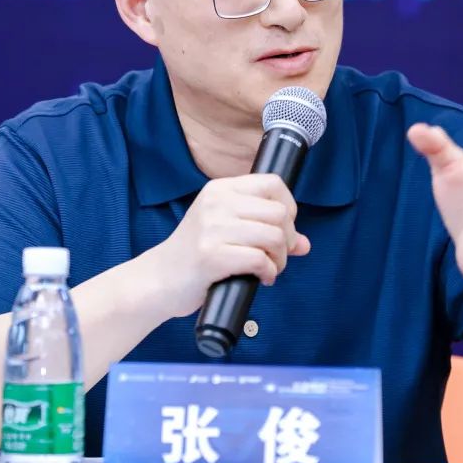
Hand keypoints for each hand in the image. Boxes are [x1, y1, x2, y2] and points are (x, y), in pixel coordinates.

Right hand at [151, 174, 310, 317]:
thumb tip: (304, 243)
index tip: (284, 228)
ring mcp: (212, 228)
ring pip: (275, 236)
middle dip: (288, 239)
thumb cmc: (194, 255)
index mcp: (220, 189)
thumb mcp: (224, 230)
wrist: (158, 279)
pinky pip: (260, 260)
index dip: (289, 207)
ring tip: (269, 268)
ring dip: (280, 259)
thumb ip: (264, 230)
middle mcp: (216, 203)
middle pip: (279, 213)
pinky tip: (260, 278)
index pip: (273, 183)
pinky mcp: (212, 255)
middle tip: (277, 255)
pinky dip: (268, 273)